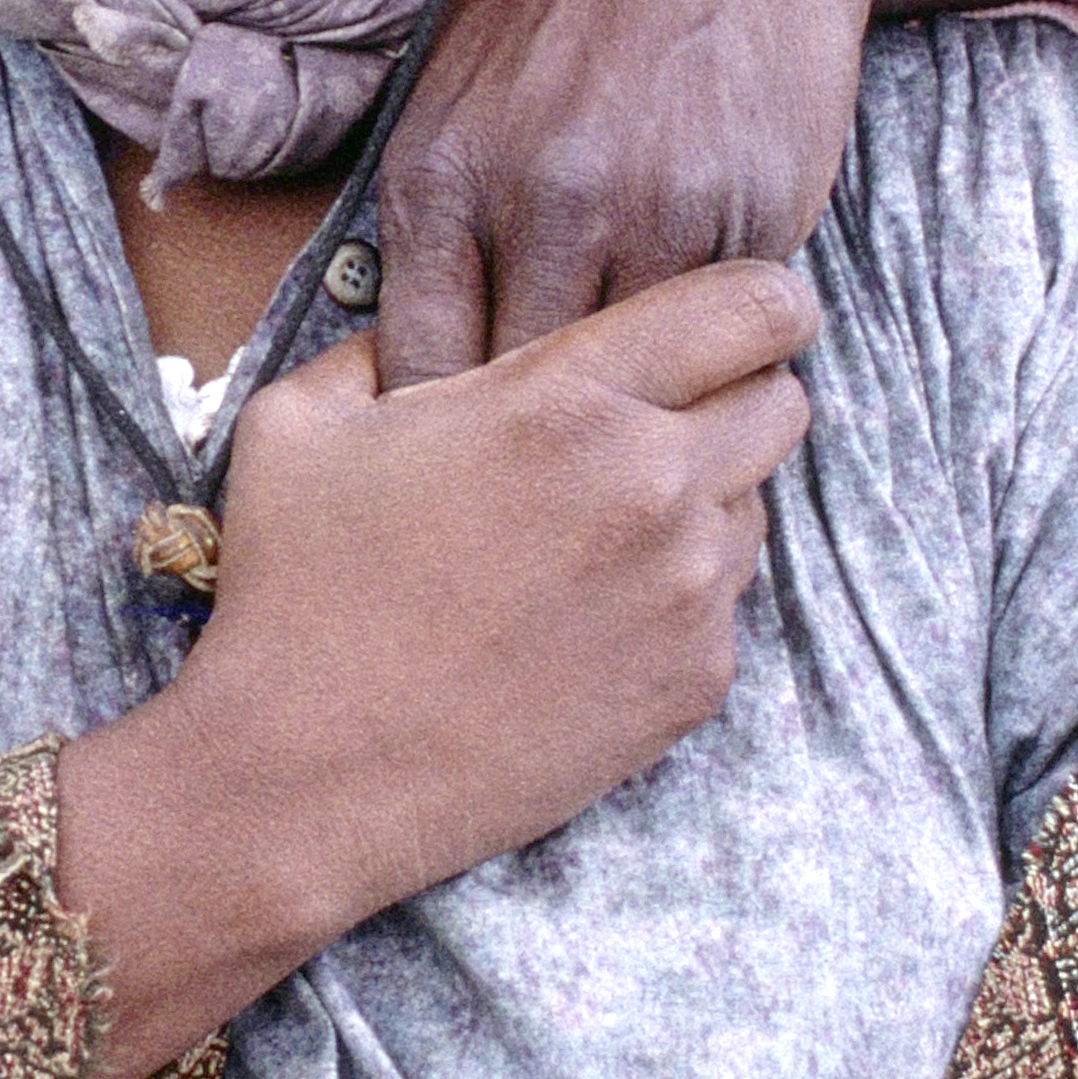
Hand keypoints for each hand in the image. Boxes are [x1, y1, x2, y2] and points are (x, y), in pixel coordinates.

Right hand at [56, 256, 814, 1078]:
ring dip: (702, 501)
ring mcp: (687, 592)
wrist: (305, 777)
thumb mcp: (302, 421)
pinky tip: (578, 621)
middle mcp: (654, 485)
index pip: (755, 305)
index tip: (730, 317)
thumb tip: (437, 315)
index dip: (757, 301)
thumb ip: (389, 340)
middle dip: (733, 396)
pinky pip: (727, 605)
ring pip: (756, 504)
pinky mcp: (694, 682)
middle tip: (649, 424)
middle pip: (783, 400)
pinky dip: (675, 599)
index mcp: (568, 399)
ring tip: (588, 537)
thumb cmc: (294, 593)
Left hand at [373, 0, 1020, 388]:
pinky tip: (704, 334)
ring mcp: (650, 207)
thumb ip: (432, 219)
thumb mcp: (457, 87)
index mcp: (440, 173)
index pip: (422, 370)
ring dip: (637, 401)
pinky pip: (718, 331)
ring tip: (637, 411)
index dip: (443, 429)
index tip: (466, 451)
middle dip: (538, 439)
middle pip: (523, 393)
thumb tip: (403, 365)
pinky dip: (712, 348)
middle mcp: (537, 198)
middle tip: (554, 459)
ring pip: (631, 376)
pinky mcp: (750, 209)